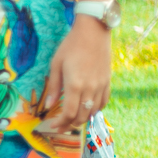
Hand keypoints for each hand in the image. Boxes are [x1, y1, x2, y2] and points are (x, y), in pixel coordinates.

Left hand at [46, 15, 111, 130]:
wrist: (93, 31)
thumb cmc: (71, 46)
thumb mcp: (56, 65)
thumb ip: (54, 87)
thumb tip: (49, 106)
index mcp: (75, 85)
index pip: (69, 113)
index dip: (61, 123)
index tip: (53, 126)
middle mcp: (90, 88)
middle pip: (82, 116)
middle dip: (70, 125)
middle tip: (60, 126)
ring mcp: (101, 85)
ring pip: (93, 111)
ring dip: (82, 119)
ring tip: (72, 120)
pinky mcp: (108, 81)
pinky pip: (104, 101)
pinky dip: (95, 110)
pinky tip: (87, 110)